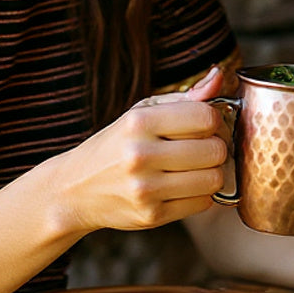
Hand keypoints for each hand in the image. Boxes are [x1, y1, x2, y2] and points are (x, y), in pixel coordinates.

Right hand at [52, 68, 228, 234]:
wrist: (74, 190)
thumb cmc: (117, 145)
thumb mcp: (142, 113)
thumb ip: (185, 97)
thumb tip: (219, 76)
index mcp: (139, 122)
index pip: (206, 117)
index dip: (215, 120)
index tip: (207, 125)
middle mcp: (140, 155)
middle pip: (215, 150)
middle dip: (216, 148)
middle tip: (203, 148)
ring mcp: (145, 188)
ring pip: (215, 179)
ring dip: (211, 173)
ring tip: (194, 168)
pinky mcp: (151, 215)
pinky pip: (203, 203)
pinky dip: (199, 195)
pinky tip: (181, 187)